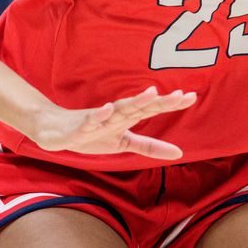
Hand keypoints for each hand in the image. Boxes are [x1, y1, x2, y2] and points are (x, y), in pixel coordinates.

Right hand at [28, 87, 196, 159]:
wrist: (56, 131)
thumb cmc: (93, 134)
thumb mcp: (124, 143)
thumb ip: (150, 147)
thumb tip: (180, 153)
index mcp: (127, 118)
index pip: (153, 109)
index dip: (171, 104)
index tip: (192, 96)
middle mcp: (116, 114)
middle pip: (141, 106)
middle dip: (160, 101)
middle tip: (180, 95)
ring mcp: (99, 118)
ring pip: (119, 109)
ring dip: (135, 102)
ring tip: (152, 94)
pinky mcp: (81, 126)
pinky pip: (91, 120)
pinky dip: (99, 114)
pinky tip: (107, 109)